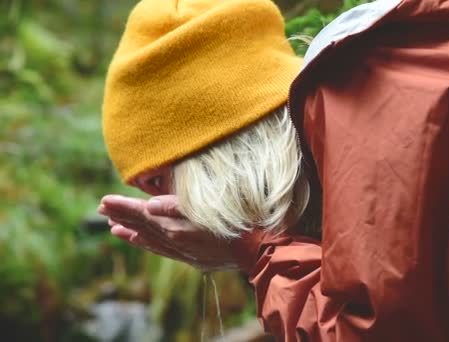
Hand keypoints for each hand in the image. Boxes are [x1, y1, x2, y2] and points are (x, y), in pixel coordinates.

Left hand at [98, 194, 238, 271]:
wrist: (256, 248)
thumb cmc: (234, 222)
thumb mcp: (205, 210)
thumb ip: (176, 206)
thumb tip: (149, 204)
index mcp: (176, 226)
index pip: (143, 213)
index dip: (123, 206)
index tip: (104, 200)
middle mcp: (175, 239)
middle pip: (143, 225)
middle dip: (122, 216)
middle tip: (101, 208)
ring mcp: (182, 250)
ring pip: (150, 239)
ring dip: (131, 231)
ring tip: (113, 227)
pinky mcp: (191, 257)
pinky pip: (162, 249)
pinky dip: (147, 244)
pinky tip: (139, 239)